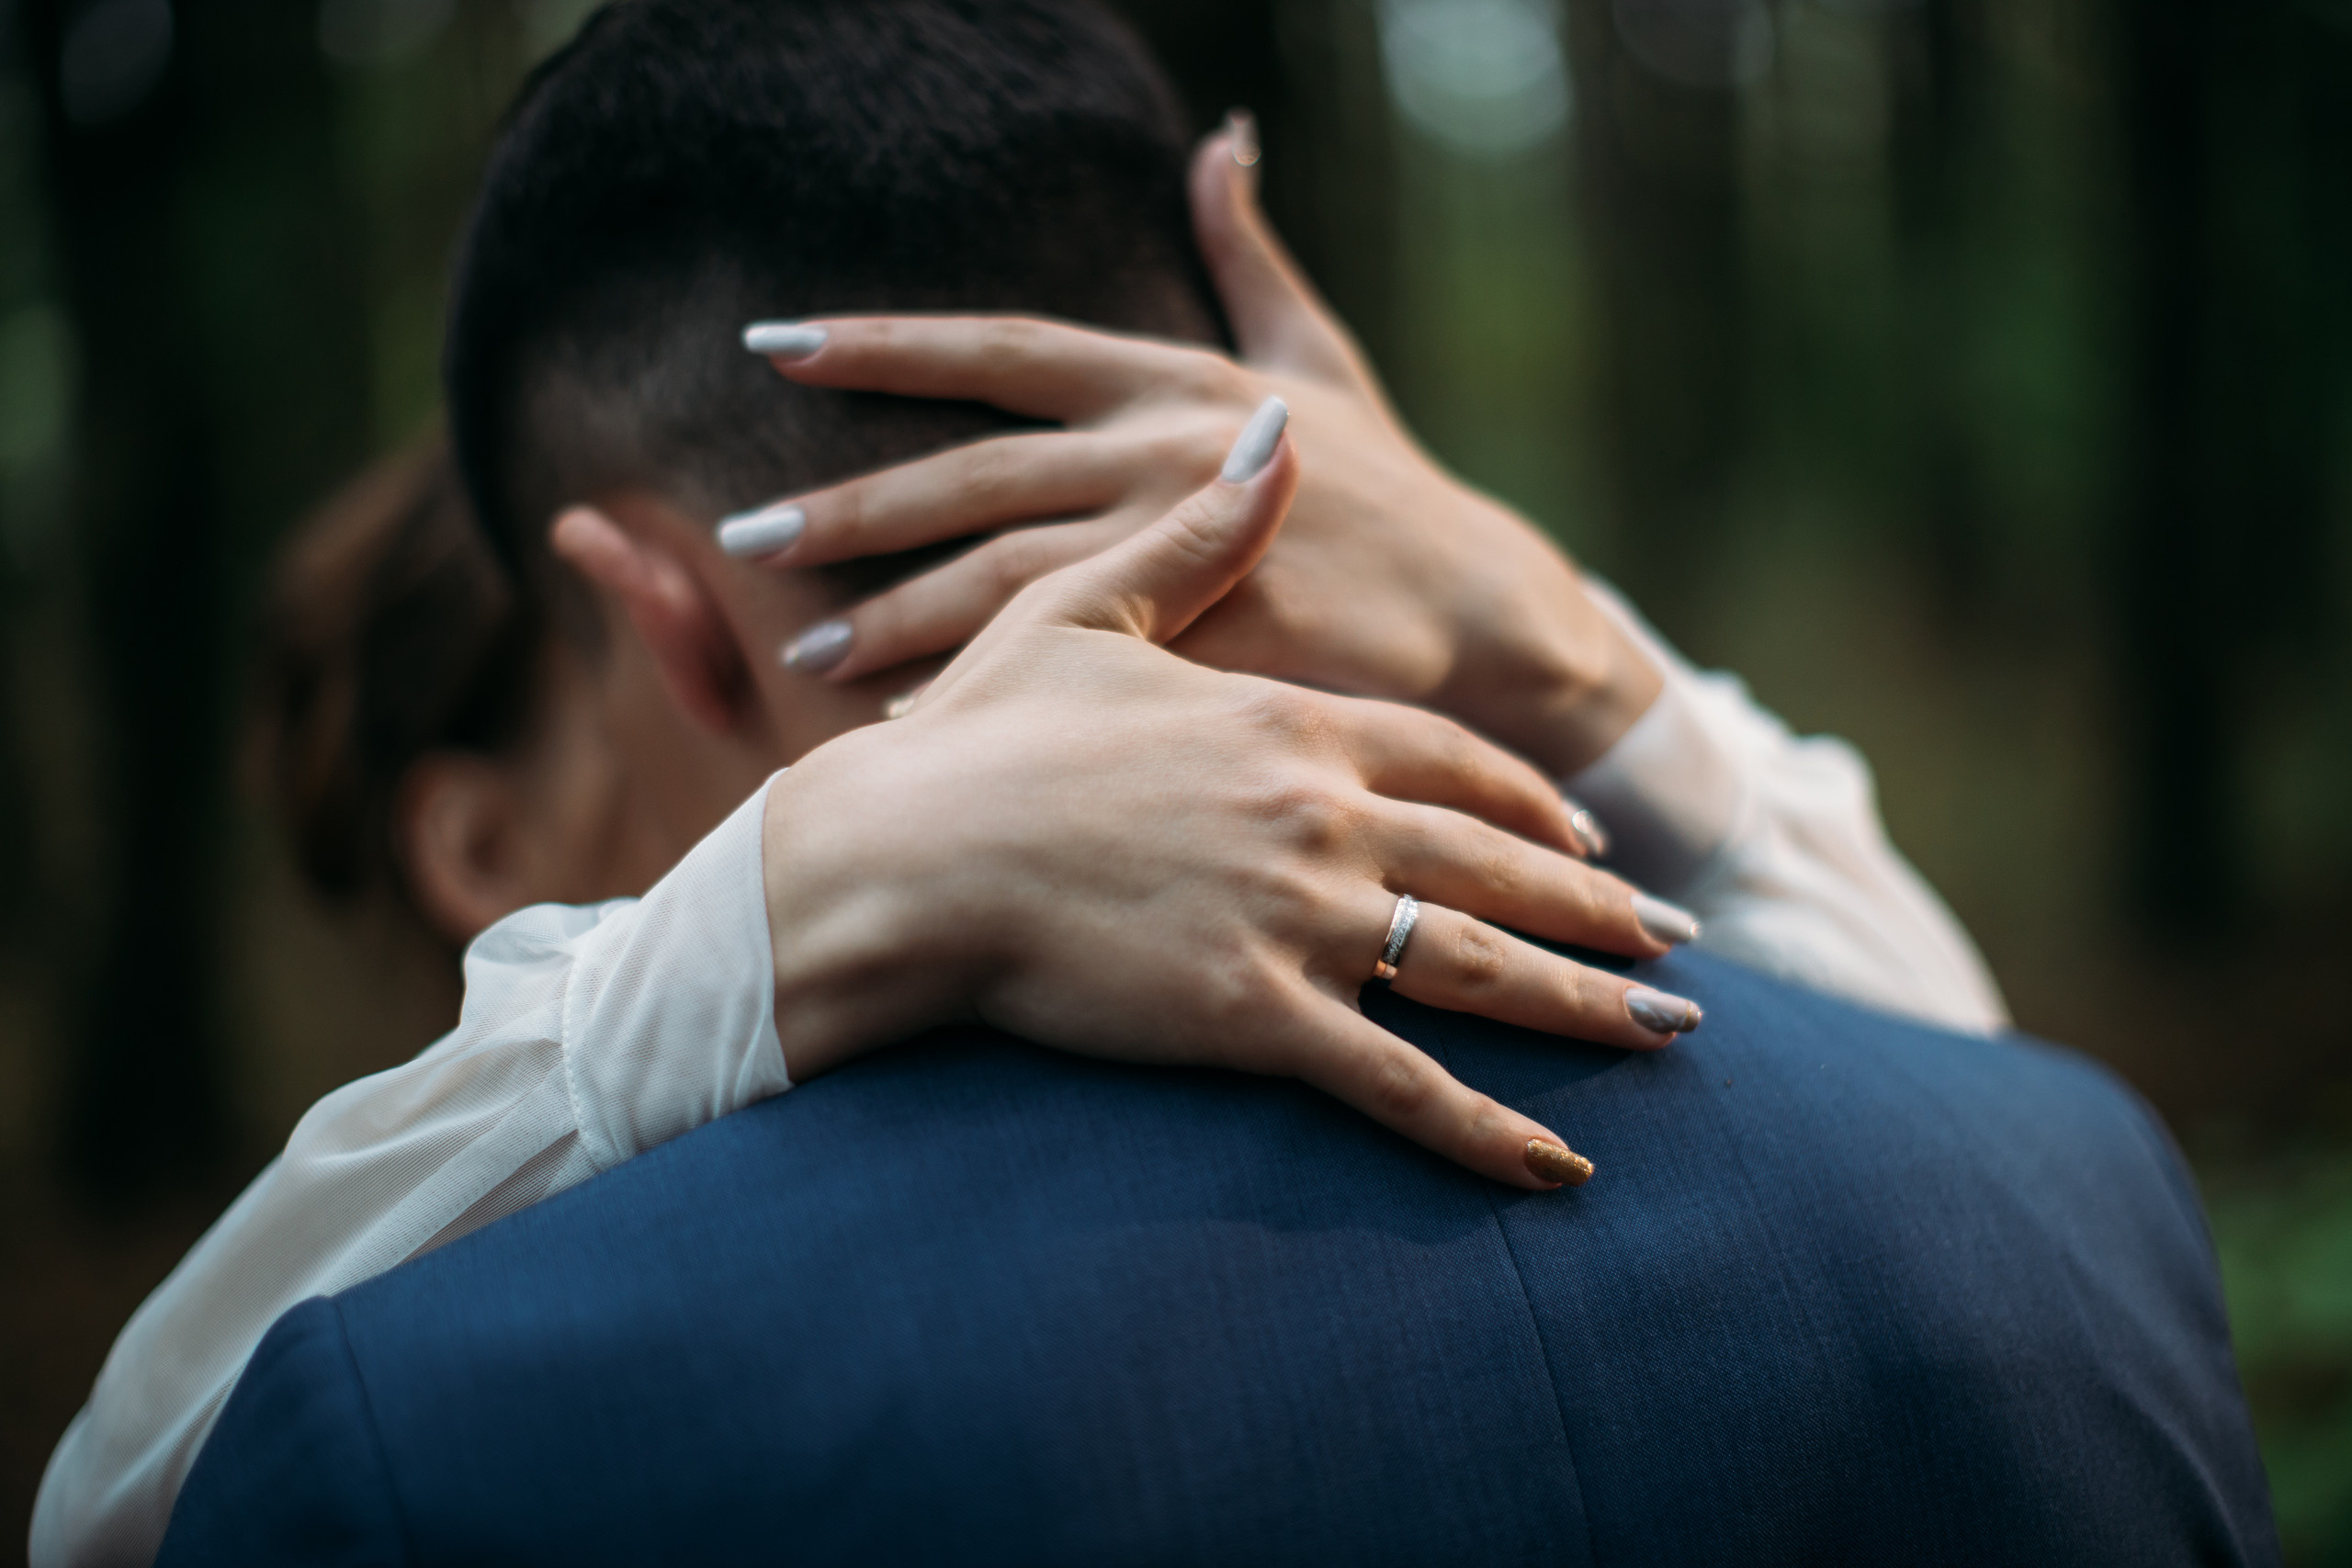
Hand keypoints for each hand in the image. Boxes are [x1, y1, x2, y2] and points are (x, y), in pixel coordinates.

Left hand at [728, 116, 1661, 778]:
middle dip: (849, 506)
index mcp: (1168, 382)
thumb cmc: (1396, 492)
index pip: (998, 351)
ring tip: (803, 651)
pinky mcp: (1211, 636)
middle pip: (971, 473)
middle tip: (741, 538)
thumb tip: (1221, 143)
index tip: (773, 345)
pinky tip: (914, 726)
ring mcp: (1184, 545)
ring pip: (1003, 574)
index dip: (881, 345)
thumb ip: (1247, 258)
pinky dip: (990, 697)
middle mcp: (1161, 448)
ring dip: (895, 613)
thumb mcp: (1320, 359)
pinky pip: (1074, 671)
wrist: (1489, 616)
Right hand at [761, 403, 1701, 1190]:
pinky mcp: (1258, 1016)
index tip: (1586, 830)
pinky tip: (1562, 1166)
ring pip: (1483, 966)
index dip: (1530, 800)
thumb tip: (1274, 430)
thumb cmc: (975, 734)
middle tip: (1683, 938)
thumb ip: (1201, 535)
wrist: (898, 851)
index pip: (1452, 763)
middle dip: (1604, 904)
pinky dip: (1488, 1132)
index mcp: (1291, 721)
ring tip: (1677, 1030)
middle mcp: (1323, 816)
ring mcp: (1299, 919)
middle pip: (1501, 863)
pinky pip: (1402, 1085)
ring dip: (1591, 1004)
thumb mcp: (1085, 610)